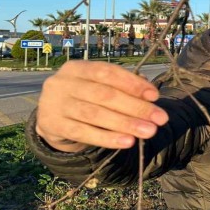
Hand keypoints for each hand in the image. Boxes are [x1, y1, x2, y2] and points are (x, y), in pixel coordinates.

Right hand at [35, 61, 168, 152]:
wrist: (49, 118)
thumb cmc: (82, 99)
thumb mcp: (96, 87)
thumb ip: (120, 88)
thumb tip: (150, 96)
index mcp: (76, 68)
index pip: (108, 72)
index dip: (132, 83)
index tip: (155, 96)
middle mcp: (62, 83)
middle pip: (104, 95)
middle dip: (136, 107)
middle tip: (160, 118)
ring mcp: (54, 104)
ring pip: (95, 115)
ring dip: (126, 124)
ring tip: (149, 132)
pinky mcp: (52, 126)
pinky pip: (84, 133)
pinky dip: (108, 138)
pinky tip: (128, 142)